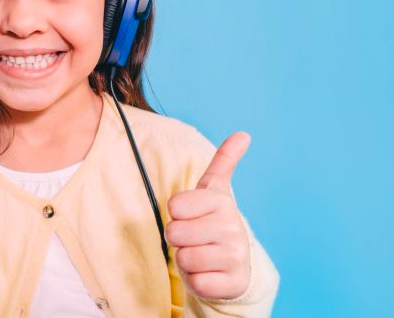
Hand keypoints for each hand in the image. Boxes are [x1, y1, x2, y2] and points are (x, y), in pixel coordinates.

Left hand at [166, 132, 251, 299]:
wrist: (236, 264)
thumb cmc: (215, 222)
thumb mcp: (216, 191)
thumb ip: (225, 161)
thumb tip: (243, 134)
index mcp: (222, 202)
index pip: (174, 206)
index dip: (177, 214)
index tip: (192, 216)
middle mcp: (233, 228)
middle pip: (175, 233)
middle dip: (179, 239)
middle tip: (196, 238)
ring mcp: (235, 257)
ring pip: (184, 258)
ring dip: (187, 260)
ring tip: (203, 254)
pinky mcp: (231, 284)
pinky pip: (196, 282)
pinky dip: (196, 280)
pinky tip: (210, 273)